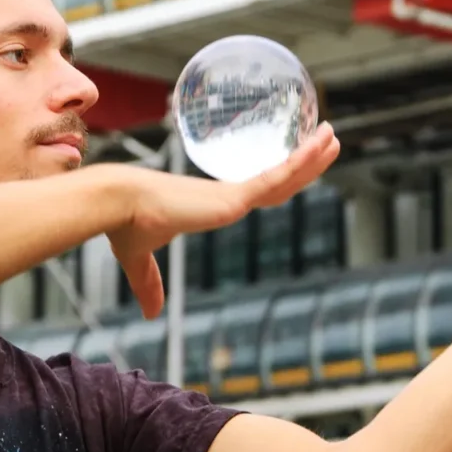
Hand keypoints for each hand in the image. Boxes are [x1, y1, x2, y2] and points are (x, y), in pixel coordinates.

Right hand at [109, 122, 341, 318]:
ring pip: (284, 174)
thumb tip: (149, 315)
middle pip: (279, 179)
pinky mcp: (234, 196)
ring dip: (311, 155)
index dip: (282, 180)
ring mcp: (233, 194)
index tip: (300, 167)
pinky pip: (275, 177)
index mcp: (213, 205)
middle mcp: (227, 195)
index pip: (259, 192)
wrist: (118, 206)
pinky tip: (319, 149)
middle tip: (330, 141)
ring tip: (333, 136)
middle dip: (307, 161)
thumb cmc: (126, 225)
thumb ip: (149, 284)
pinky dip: (299, 162)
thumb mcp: (140, 260)